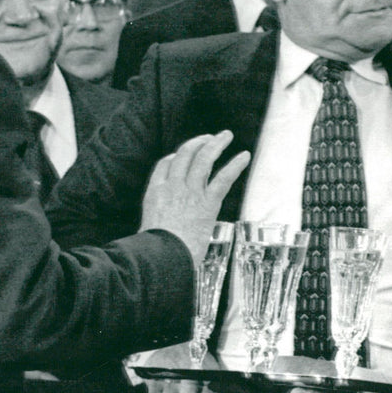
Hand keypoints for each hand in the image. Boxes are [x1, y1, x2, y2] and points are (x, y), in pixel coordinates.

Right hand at [140, 131, 249, 264]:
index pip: (166, 164)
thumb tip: (161, 229)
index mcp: (155, 192)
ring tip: (226, 135)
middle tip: (209, 137)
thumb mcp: (148, 229)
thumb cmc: (154, 251)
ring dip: (216, 144)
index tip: (183, 153)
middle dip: (198, 142)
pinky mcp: (208, 203)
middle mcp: (172, 186)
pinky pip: (223, 178)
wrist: (162, 257)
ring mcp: (190, 192)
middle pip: (184, 155)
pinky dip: (235, 165)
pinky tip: (244, 156)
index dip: (176, 155)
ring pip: (203, 160)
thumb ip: (157, 221)